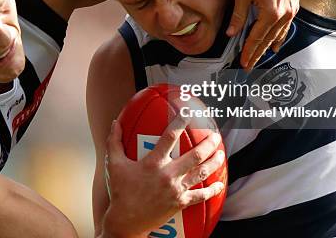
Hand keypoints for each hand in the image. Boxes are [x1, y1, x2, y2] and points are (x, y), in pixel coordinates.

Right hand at [101, 117, 224, 237]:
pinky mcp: (181, 203)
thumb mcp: (114, 164)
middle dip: (208, 143)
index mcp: (153, 163)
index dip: (180, 122)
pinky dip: (212, 190)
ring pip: (202, 173)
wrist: (126, 221)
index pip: (170, 137)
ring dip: (214, 162)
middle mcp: (168, 174)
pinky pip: (201, 195)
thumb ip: (114, 141)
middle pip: (195, 155)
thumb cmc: (120, 191)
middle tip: (215, 135)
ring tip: (221, 153)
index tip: (187, 113)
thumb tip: (115, 122)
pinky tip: (220, 184)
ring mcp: (176, 189)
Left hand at [226, 0, 298, 69]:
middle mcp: (284, 14)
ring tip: (259, 58)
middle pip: (268, 40)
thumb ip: (238, 15)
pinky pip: (286, 27)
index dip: (249, 51)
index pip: (257, 38)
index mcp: (270, 12)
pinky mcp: (294, 5)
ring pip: (278, 35)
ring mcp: (291, 10)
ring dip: (268, 47)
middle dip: (257, 54)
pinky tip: (276, 45)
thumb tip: (231, 34)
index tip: (243, 62)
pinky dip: (279, 37)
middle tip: (249, 65)